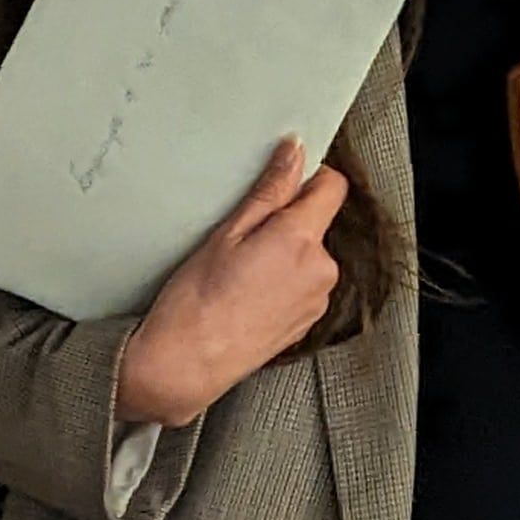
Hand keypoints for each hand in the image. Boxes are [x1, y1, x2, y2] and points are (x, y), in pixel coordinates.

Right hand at [114, 138, 347, 429]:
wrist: (186, 365)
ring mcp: (318, 300)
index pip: (332, 186)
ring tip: (243, 270)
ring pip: (311, 256)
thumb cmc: (196, 303)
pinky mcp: (308, 322)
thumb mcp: (228, 234)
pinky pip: (304, 285)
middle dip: (289, 220)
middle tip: (245, 235)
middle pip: (319, 222)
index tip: (285, 180)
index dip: (310, 176)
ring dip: (286, 254)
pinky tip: (249, 292)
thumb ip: (270, 190)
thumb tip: (294, 154)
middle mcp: (321, 271)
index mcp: (302, 241)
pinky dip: (283, 282)